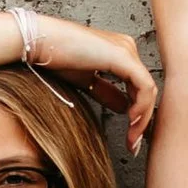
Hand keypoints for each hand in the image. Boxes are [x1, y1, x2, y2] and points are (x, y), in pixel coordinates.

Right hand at [27, 12, 160, 154]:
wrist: (39, 43)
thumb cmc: (56, 58)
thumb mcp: (86, 82)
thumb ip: (106, 93)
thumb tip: (124, 109)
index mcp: (119, 53)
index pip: (138, 87)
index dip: (138, 113)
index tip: (131, 137)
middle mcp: (127, 48)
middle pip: (145, 89)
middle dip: (143, 120)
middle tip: (134, 144)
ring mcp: (126, 50)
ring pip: (148, 89)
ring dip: (143, 118)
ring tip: (133, 138)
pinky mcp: (122, 56)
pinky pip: (143, 85)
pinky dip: (141, 106)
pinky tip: (131, 121)